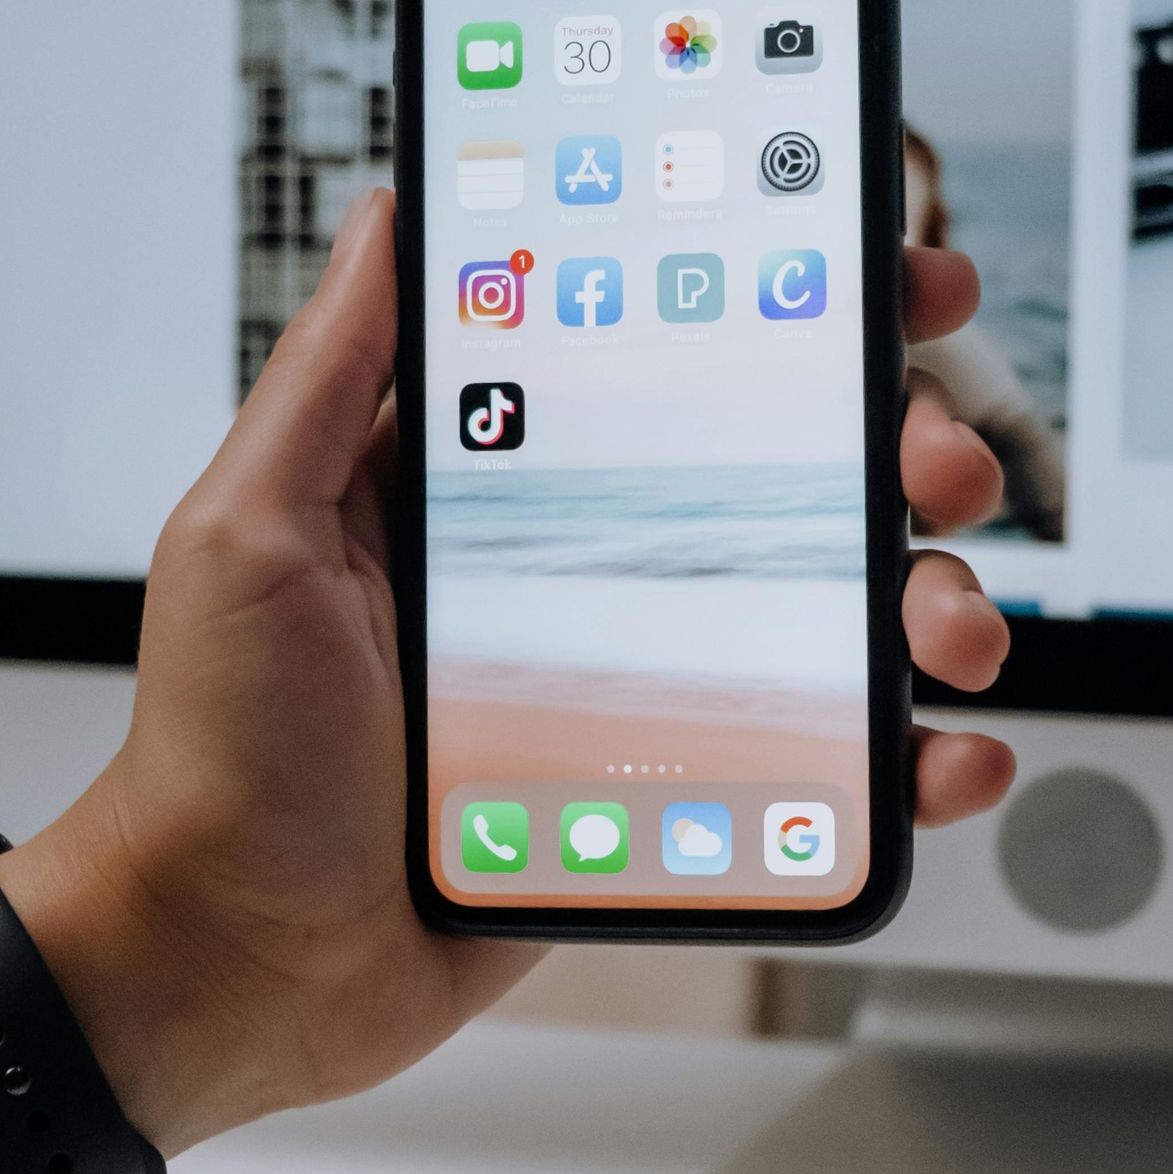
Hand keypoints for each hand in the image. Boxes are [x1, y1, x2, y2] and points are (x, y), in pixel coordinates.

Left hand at [1, 194, 1015, 1153]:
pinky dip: (907, 760)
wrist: (237, 963)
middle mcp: (585, 566)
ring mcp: (639, 682)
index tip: (882, 265)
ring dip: (933, 602)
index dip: (787, 300)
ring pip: (832, 614)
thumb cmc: (221, 754)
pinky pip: (819, 767)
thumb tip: (394, 210)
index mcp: (498, 479)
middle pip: (787, 472)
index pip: (665, 351)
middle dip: (899, 447)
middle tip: (937, 465)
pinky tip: (947, 755)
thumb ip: (330, 374)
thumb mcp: (252, 530)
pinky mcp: (669, 798)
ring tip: (951, 633)